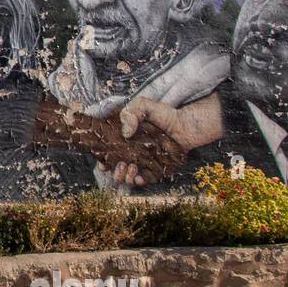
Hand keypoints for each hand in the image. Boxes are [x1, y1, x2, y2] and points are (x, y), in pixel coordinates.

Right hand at [35, 99, 184, 185]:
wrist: (186, 125)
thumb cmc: (164, 114)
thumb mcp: (143, 105)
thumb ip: (130, 113)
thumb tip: (125, 133)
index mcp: (122, 141)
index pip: (106, 154)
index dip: (101, 160)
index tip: (102, 162)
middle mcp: (130, 154)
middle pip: (114, 170)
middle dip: (114, 171)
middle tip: (121, 164)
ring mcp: (142, 164)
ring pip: (126, 178)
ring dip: (124, 176)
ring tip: (132, 167)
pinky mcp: (155, 170)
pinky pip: (143, 181)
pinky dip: (138, 182)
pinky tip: (139, 177)